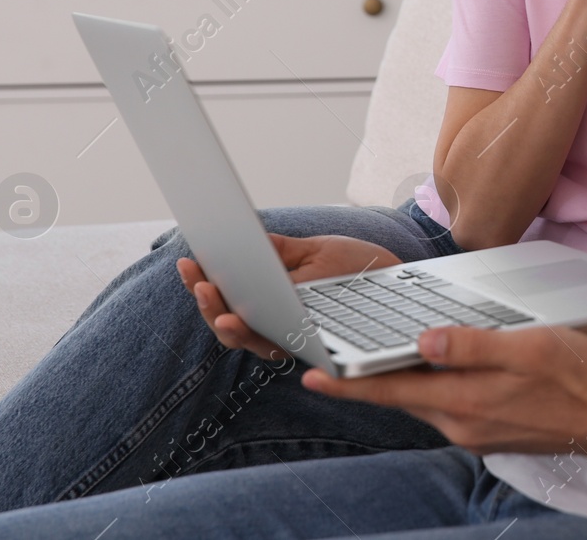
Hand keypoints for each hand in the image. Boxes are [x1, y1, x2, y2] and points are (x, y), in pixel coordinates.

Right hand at [177, 233, 400, 360]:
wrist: (399, 280)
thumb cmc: (355, 266)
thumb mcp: (313, 251)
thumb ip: (277, 251)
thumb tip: (238, 237)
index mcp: (269, 299)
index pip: (225, 297)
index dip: (201, 284)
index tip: (186, 263)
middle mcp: (276, 325)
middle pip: (230, 324)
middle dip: (208, 306)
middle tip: (198, 283)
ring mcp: (293, 340)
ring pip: (251, 341)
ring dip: (228, 326)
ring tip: (216, 307)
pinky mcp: (315, 349)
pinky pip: (283, 348)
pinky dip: (262, 338)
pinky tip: (249, 322)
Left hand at [301, 324, 586, 456]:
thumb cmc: (577, 377)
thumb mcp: (527, 346)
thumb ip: (472, 345)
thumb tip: (423, 340)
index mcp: (466, 400)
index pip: (392, 392)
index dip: (349, 383)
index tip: (313, 375)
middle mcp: (463, 424)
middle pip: (403, 399)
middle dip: (369, 381)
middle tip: (335, 359)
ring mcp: (476, 434)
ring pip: (426, 404)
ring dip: (404, 385)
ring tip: (382, 362)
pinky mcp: (490, 435)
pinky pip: (449, 410)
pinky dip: (433, 392)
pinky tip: (438, 374)